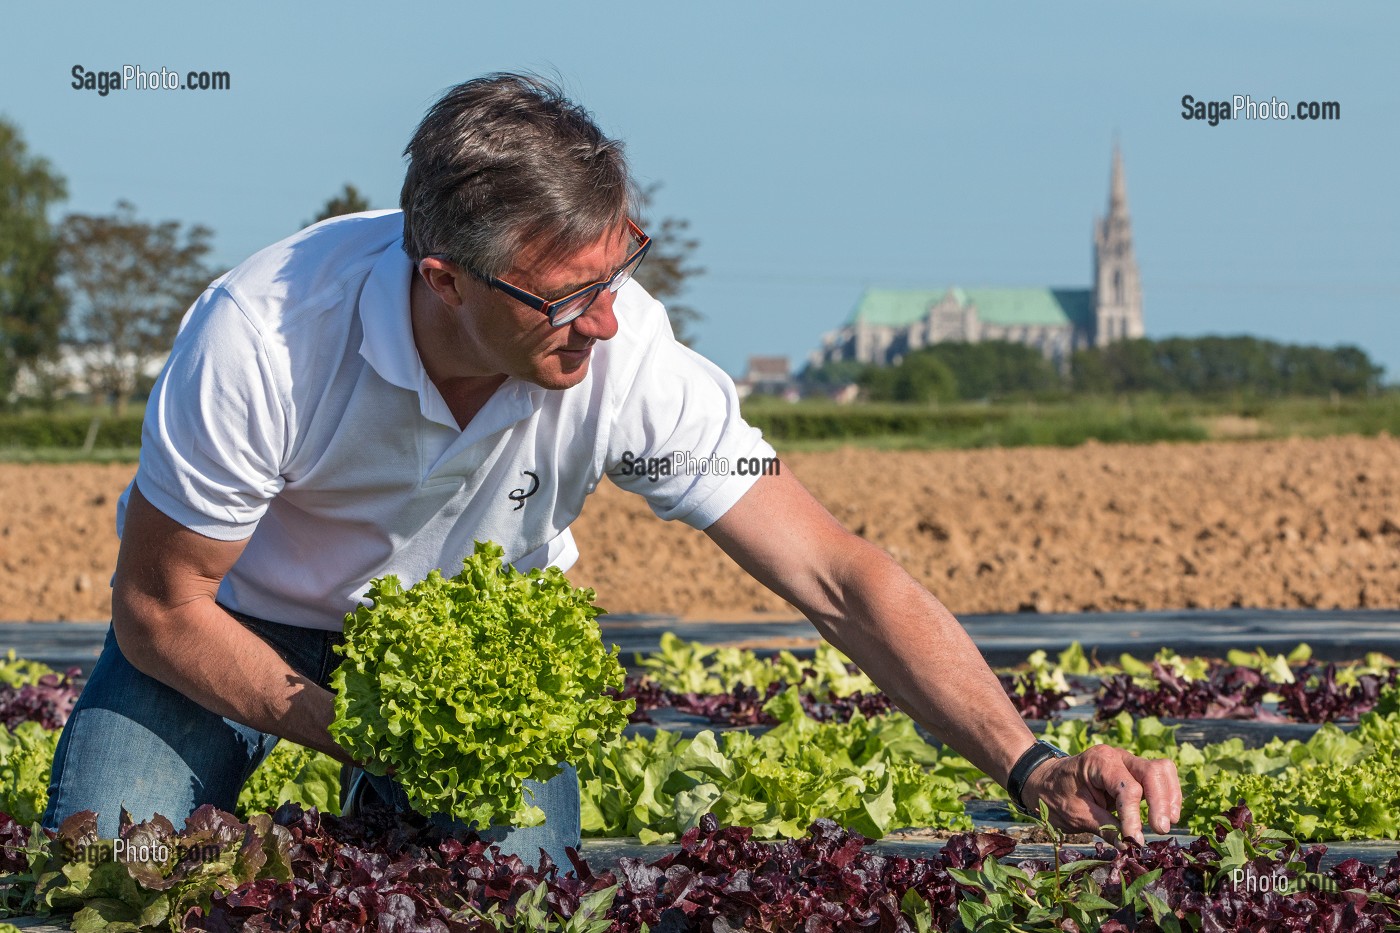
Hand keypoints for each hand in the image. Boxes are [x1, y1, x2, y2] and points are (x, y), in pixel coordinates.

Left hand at [1020, 745, 1181, 846]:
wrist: (1042, 780)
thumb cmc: (1054, 795)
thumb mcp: (1075, 814)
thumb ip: (1104, 826)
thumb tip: (1130, 845)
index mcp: (1098, 762)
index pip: (1128, 788)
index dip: (1134, 816)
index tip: (1135, 840)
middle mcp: (1116, 756)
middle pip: (1153, 772)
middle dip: (1161, 802)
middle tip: (1161, 830)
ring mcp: (1126, 761)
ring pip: (1161, 770)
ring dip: (1169, 797)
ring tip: (1167, 824)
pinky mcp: (1133, 772)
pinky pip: (1158, 778)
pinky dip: (1166, 795)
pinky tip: (1166, 816)